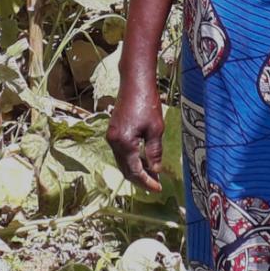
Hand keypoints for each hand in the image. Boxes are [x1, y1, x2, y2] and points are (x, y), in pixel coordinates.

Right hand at [107, 74, 164, 192]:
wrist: (134, 82)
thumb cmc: (147, 103)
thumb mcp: (155, 130)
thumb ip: (154, 152)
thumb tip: (155, 170)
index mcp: (123, 143)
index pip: (135, 171)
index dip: (147, 182)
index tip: (158, 188)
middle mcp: (113, 142)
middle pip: (125, 169)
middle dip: (140, 179)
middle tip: (155, 184)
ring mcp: (111, 137)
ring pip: (122, 162)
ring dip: (136, 170)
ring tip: (152, 174)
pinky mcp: (113, 131)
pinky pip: (121, 152)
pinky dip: (131, 160)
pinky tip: (143, 160)